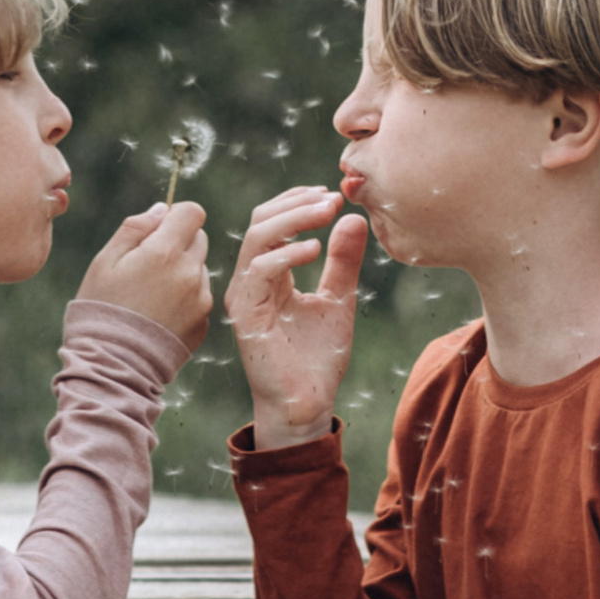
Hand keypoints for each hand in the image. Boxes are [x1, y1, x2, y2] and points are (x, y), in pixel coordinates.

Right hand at [74, 200, 212, 354]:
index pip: (193, 212)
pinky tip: (160, 313)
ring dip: (182, 271)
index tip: (159, 228)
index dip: (176, 215)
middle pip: (198, 238)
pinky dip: (186, 297)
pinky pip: (200, 296)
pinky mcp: (204, 322)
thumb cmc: (102, 308)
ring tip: (152, 294)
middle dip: (177, 242)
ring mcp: (201, 300)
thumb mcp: (105, 261)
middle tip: (148, 264)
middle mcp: (190, 273)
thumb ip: (135, 228)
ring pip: (200, 268)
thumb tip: (161, 210)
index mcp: (164, 252)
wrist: (113, 364)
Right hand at [227, 186, 367, 450]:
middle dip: (296, 203)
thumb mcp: (338, 299)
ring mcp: (246, 295)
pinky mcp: (247, 314)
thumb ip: (342, 261)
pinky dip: (287, 254)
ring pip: (257, 238)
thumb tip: (354, 218)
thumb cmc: (317, 357)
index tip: (332, 194)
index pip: (271, 220)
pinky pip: (259, 271)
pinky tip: (315, 250)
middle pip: (260, 221)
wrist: (307, 404)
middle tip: (331, 197)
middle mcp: (251, 279)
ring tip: (325, 213)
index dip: (297, 201)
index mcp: (268, 273)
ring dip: (293, 219)